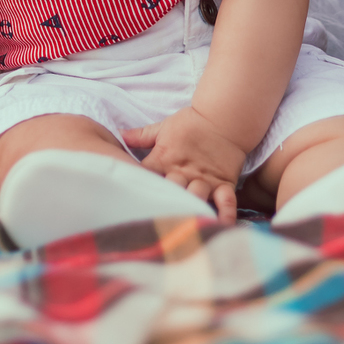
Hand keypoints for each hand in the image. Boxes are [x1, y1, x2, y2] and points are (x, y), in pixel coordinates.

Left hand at [122, 107, 245, 223]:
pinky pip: (225, 200)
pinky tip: (220, 226)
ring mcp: (203, 179)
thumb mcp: (162, 127)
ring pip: (195, 197)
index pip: (145, 177)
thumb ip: (140, 136)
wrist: (222, 117)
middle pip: (169, 192)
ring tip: (184, 226)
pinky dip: (224, 214)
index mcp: (163, 159)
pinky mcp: (223, 183)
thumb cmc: (191, 123)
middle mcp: (183, 172)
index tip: (130, 204)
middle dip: (162, 204)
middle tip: (155, 222)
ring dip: (190, 210)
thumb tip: (118, 134)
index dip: (137, 191)